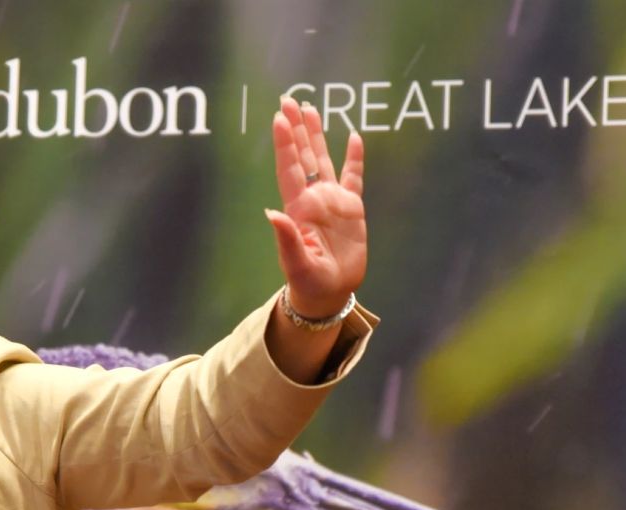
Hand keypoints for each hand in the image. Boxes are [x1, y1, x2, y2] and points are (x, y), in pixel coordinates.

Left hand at [266, 96, 366, 318]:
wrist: (329, 292)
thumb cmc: (308, 282)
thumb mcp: (296, 264)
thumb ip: (287, 239)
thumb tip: (272, 214)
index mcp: (298, 209)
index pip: (289, 170)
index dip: (285, 145)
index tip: (279, 119)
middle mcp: (313, 199)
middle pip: (303, 156)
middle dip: (296, 129)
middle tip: (288, 100)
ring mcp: (332, 201)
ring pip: (323, 160)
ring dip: (316, 135)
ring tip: (310, 108)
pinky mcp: (351, 208)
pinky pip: (353, 177)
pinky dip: (354, 158)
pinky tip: (354, 136)